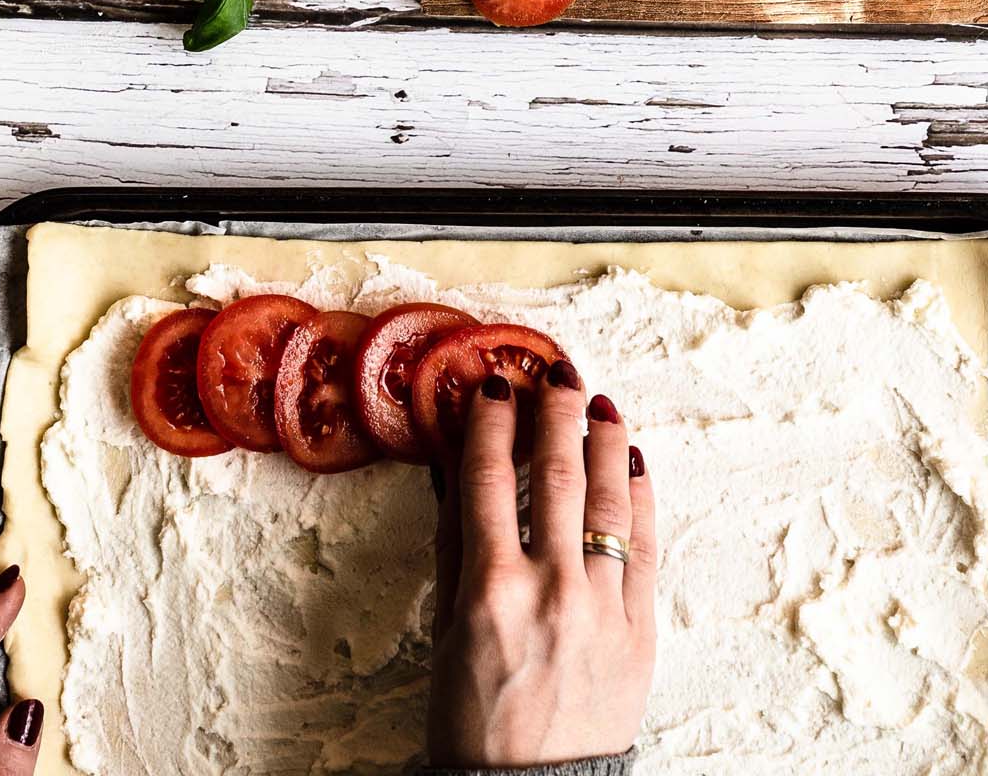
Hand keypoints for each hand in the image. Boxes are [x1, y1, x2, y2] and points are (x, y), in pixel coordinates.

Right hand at [428, 360, 655, 767]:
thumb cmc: (473, 718)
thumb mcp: (446, 629)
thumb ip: (454, 546)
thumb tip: (452, 473)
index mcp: (490, 588)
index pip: (490, 479)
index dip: (492, 424)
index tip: (494, 386)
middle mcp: (551, 588)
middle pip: (556, 476)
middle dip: (554, 413)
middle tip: (554, 373)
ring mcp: (603, 606)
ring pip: (608, 501)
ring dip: (603, 441)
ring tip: (598, 401)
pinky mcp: (641, 628)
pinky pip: (645, 546)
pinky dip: (639, 497)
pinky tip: (633, 462)